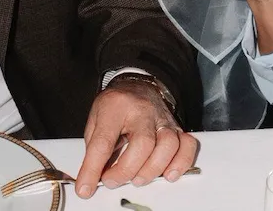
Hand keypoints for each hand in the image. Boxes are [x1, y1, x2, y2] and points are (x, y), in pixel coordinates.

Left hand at [74, 79, 199, 198]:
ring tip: (138, 179)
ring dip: (153, 169)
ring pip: (168, 145)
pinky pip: (187, 145)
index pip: (104, 141)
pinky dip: (180, 163)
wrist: (137, 86)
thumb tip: (92, 178)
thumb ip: (94, 149)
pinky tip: (168, 173)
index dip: (93, 168)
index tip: (86, 187)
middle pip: (143, 143)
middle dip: (126, 170)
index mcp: (116, 107)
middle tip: (112, 181)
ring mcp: (163, 119)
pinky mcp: (177, 127)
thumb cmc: (116, 106)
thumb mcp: (96, 120)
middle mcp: (143, 111)